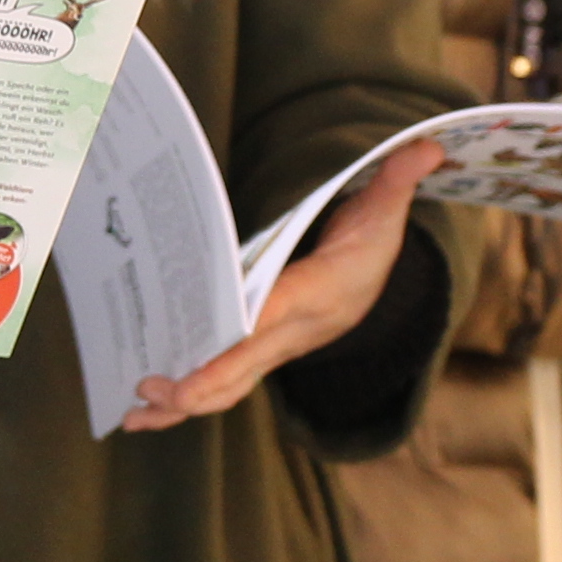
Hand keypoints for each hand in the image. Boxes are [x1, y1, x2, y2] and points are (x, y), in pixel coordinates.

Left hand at [121, 138, 442, 431]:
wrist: (372, 289)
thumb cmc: (369, 246)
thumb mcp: (386, 210)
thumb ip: (397, 179)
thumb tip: (429, 146)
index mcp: (316, 294)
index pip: (273, 317)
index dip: (237, 342)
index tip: (203, 362)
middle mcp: (291, 331)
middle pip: (242, 365)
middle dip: (197, 382)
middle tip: (148, 387)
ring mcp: (272, 349)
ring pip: (225, 387)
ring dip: (179, 404)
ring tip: (132, 415)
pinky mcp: (256, 354)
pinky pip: (218, 384)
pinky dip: (182, 401)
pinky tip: (144, 411)